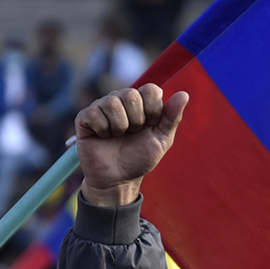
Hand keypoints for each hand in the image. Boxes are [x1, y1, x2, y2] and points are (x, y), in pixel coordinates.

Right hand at [75, 85, 188, 206]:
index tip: (150, 126)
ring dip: (120, 126)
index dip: (153, 110)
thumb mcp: (162, 140)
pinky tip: (103, 137)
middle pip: (131, 94)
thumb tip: (184, 94)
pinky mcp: (85, 117)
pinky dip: (103, 129)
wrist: (118, 179)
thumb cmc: (140, 158)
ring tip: (118, 136)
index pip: (151, 89)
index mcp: (141, 102)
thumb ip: (172, 117)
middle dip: (137, 120)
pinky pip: (94, 113)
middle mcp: (121, 99)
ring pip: (112, 102)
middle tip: (132, 133)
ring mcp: (102, 106)